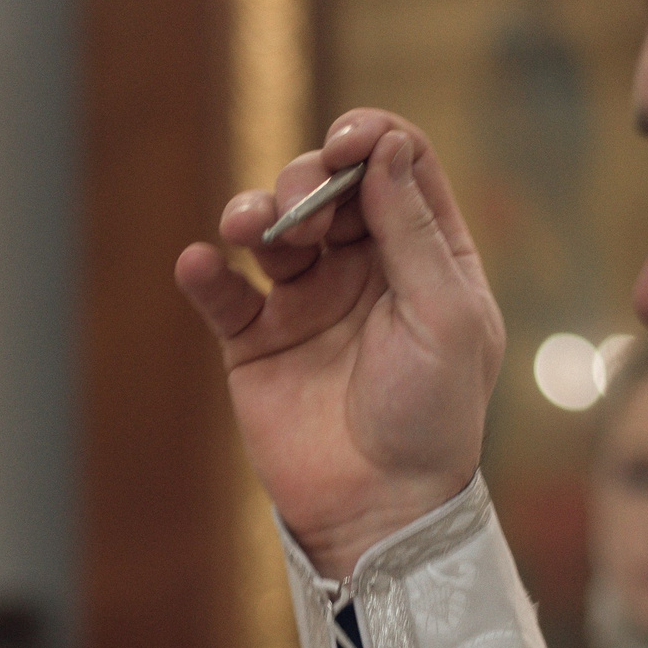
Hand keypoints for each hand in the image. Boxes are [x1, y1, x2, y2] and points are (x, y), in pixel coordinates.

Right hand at [174, 111, 504, 578]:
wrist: (380, 509)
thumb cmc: (432, 416)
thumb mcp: (445, 316)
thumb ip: (414, 231)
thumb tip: (386, 148)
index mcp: (426, 253)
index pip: (397, 164)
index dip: (370, 137)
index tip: (346, 143)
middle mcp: (366, 266)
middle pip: (328, 185)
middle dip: (307, 178)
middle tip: (298, 208)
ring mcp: (307, 301)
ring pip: (271, 226)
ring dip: (254, 211)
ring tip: (248, 228)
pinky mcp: (256, 340)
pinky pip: (224, 292)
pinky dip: (206, 272)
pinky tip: (202, 265)